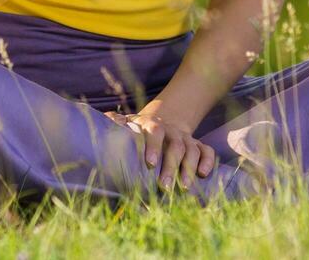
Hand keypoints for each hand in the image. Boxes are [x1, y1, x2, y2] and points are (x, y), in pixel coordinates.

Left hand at [102, 109, 216, 191]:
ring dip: (189, 168)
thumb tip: (101, 121)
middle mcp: (172, 131)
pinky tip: (203, 175)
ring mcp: (186, 138)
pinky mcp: (198, 145)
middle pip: (176, 146)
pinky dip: (207, 161)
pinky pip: (207, 151)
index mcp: (152, 125)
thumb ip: (116, 123)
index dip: (154, 147)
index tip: (150, 165)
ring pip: (192, 150)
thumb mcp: (128, 123)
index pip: (155, 132)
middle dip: (172, 167)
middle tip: (165, 187)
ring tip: (184, 188)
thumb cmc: (141, 130)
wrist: (166, 120)